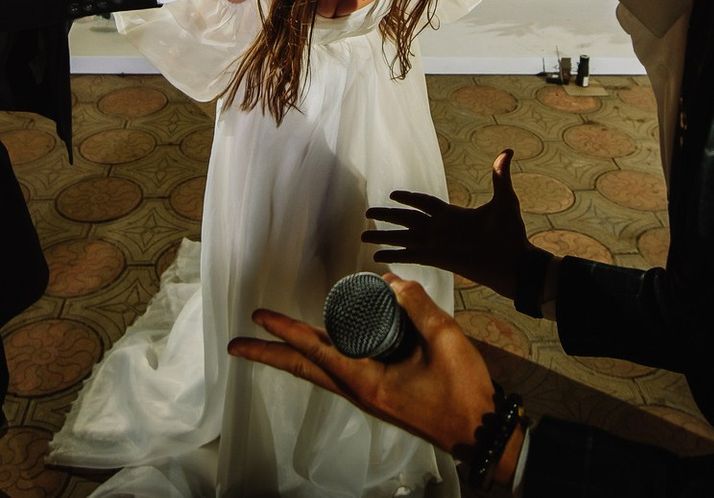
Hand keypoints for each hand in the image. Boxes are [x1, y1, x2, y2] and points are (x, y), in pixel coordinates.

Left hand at [229, 274, 519, 482]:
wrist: (478, 430)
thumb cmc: (463, 392)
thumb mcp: (447, 341)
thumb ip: (419, 308)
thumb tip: (392, 283)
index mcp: (367, 381)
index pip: (316, 349)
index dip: (286, 330)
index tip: (258, 317)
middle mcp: (359, 389)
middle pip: (304, 368)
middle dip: (269, 355)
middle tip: (236, 344)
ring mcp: (367, 392)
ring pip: (318, 369)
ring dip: (292, 354)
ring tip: (268, 339)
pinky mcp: (378, 391)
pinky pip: (340, 368)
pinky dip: (321, 353)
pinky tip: (320, 342)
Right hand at [365, 150, 530, 300]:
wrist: (514, 262)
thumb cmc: (511, 233)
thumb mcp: (504, 201)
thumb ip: (500, 177)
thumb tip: (508, 151)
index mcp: (452, 214)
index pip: (424, 203)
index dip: (409, 198)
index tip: (392, 194)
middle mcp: (439, 228)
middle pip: (406, 219)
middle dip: (387, 216)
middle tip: (367, 212)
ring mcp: (436, 244)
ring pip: (402, 237)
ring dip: (383, 236)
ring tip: (362, 236)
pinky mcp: (436, 259)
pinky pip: (408, 255)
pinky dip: (392, 255)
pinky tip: (377, 257)